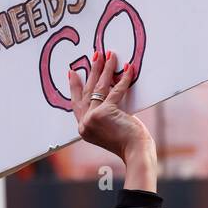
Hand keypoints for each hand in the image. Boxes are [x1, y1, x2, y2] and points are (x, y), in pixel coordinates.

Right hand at [69, 51, 156, 190]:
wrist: (135, 152)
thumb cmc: (127, 143)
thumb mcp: (109, 129)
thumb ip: (103, 116)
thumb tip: (108, 91)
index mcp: (83, 129)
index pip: (76, 103)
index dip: (74, 86)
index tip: (72, 72)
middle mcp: (85, 123)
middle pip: (87, 91)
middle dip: (92, 71)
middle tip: (95, 55)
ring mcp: (94, 118)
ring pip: (99, 88)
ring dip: (105, 69)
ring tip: (109, 54)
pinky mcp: (107, 112)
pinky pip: (116, 91)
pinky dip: (123, 78)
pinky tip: (128, 68)